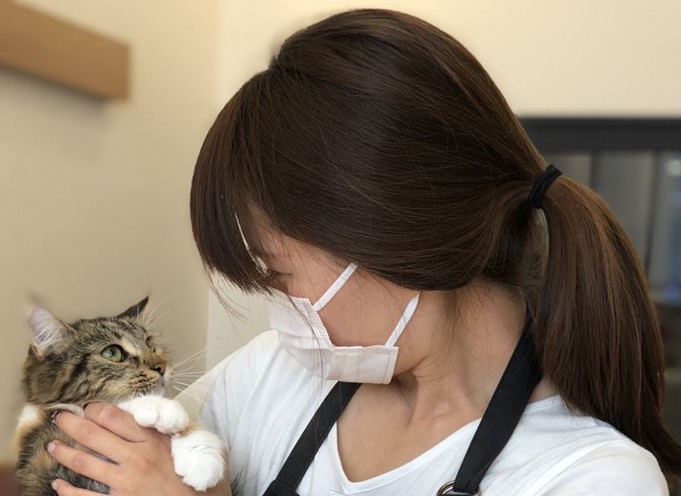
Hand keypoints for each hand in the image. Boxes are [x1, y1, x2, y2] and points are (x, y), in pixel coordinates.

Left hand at [48, 403, 230, 495]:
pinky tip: (57, 486)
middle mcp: (135, 459)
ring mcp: (124, 484)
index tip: (87, 406)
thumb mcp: (204, 448)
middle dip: (72, 423)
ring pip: (84, 462)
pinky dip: (67, 491)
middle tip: (61, 417)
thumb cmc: (204, 485)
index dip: (96, 409)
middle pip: (93, 434)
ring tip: (53, 446)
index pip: (115, 417)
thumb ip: (183, 431)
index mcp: (154, 441)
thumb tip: (168, 417)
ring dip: (64, 452)